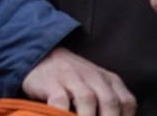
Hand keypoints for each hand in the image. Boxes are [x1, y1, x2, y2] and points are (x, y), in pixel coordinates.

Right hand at [21, 47, 135, 115]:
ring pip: (87, 98)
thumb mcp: (96, 86)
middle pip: (110, 101)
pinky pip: (60, 101)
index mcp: (109, 79)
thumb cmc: (73, 81)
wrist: (40, 58)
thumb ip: (108, 103)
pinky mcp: (50, 82)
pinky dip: (63, 114)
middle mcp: (92, 76)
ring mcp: (70, 77)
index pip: (126, 102)